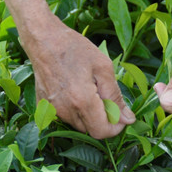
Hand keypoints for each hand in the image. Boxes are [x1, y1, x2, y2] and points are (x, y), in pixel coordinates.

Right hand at [22, 18, 135, 138]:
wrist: (43, 39)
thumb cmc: (75, 48)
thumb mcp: (103, 67)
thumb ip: (116, 96)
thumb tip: (128, 119)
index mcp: (82, 101)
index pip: (101, 132)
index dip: (115, 127)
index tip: (121, 114)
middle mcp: (65, 110)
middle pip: (90, 130)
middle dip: (102, 119)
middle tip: (104, 95)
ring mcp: (52, 109)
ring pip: (78, 124)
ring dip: (88, 114)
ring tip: (88, 88)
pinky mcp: (44, 105)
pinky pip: (65, 115)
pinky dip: (74, 108)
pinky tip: (74, 89)